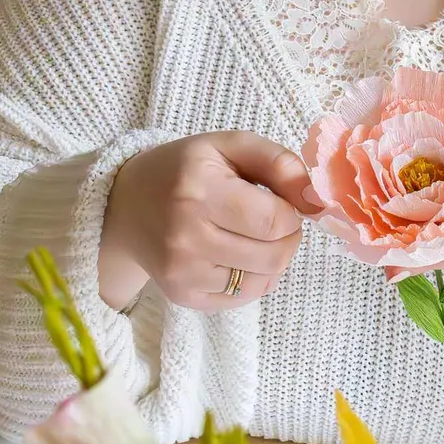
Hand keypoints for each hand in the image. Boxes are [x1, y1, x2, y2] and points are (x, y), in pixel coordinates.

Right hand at [100, 131, 314, 310]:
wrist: (126, 206)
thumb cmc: (185, 170)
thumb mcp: (229, 146)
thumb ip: (279, 163)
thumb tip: (317, 201)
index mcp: (199, 189)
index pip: (275, 219)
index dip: (290, 212)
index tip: (278, 201)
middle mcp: (186, 235)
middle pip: (274, 254)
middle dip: (287, 236)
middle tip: (271, 220)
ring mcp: (182, 272)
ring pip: (264, 279)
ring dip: (272, 258)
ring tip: (252, 236)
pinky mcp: (183, 296)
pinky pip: (244, 297)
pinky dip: (254, 277)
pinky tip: (237, 254)